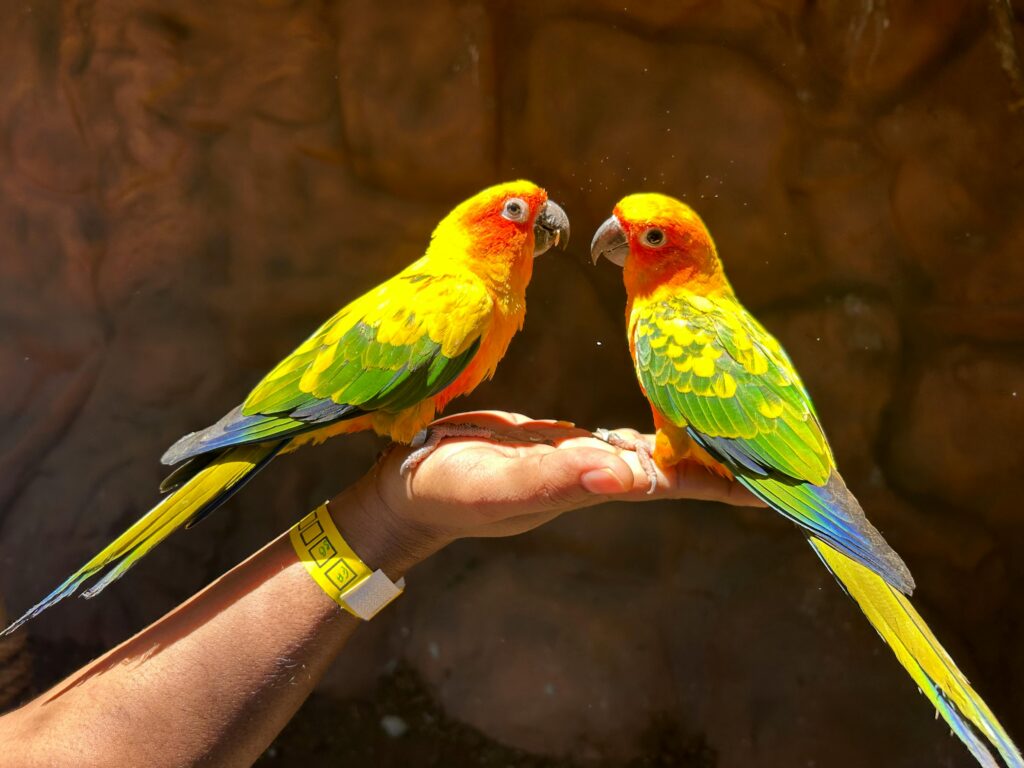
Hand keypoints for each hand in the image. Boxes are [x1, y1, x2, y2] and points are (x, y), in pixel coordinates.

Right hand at [330, 411, 760, 576]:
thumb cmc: (449, 489)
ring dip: (700, 436)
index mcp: (601, 484)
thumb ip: (559, 478)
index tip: (793, 474)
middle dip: (735, 456)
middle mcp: (604, 475)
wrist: (410, 489)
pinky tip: (665, 410)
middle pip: (685, 465)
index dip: (737, 477)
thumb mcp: (501, 483)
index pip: (686, 481)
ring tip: (745, 420)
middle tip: (793, 444)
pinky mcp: (565, 445)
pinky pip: (624, 434)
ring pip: (659, 447)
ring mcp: (586, 461)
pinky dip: (653, 417)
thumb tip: (628, 472)